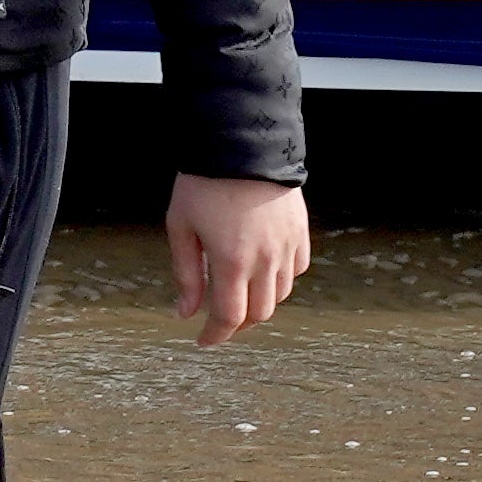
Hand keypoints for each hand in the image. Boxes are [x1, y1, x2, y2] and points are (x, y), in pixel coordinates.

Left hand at [170, 174, 310, 345]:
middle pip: (259, 313)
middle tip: (219, 320)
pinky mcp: (300, 230)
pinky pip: (296, 268)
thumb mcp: (181, 226)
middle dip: (238, 324)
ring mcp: (287, 245)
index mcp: (232, 262)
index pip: (230, 318)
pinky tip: (263, 270)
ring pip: (280, 294)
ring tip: (240, 295)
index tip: (204, 340)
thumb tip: (186, 312)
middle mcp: (265, 259)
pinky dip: (281, 279)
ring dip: (260, 303)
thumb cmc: (204, 182)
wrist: (242, 141)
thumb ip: (186, 274)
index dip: (216, 335)